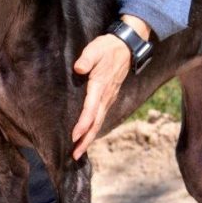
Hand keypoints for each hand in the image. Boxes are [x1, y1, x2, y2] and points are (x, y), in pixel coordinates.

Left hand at [69, 37, 129, 161]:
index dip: (83, 124)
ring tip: (79, 151)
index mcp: (100, 86)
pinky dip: (94, 129)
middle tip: (75, 156)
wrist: (127, 47)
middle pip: (96, 123)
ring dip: (89, 138)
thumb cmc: (108, 48)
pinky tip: (88, 135)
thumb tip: (79, 68)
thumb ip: (87, 58)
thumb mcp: (95, 49)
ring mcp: (109, 98)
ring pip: (99, 122)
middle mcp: (106, 96)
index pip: (91, 110)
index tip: (74, 137)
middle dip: (86, 140)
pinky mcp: (109, 97)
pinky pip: (101, 117)